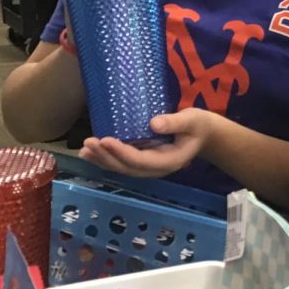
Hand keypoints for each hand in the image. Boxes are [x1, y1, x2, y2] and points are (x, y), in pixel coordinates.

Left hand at [78, 108, 215, 178]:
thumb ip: (175, 122)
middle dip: (106, 157)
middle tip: (89, 143)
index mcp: (170, 161)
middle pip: (127, 168)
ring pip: (122, 168)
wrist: (204, 135)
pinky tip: (90, 153)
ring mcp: (149, 167)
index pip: (141, 160)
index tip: (106, 139)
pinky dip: (105, 158)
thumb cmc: (199, 125)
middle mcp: (156, 169)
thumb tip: (153, 123)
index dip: (122, 152)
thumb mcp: (193, 120)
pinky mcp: (143, 161)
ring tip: (84, 149)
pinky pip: (122, 163)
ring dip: (102, 160)